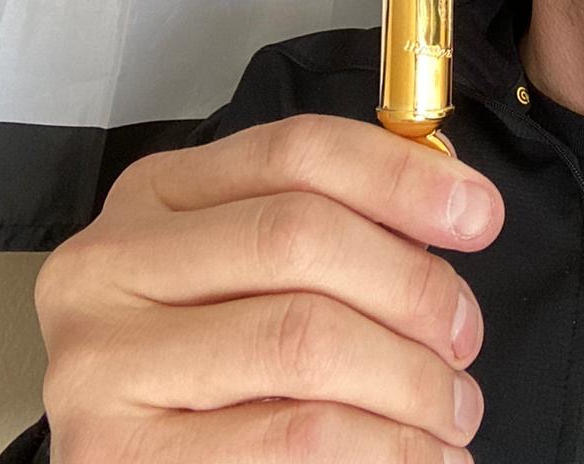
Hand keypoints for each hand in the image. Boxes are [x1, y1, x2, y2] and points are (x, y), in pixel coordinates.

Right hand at [34, 114, 504, 462]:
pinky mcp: (119, 460)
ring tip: (452, 408)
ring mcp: (104, 365)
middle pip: (301, 237)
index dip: (401, 175)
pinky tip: (416, 455)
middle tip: (465, 333)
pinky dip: (380, 448)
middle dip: (412, 286)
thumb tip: (450, 214)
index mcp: (154, 195)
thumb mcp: (243, 270)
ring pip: (303, 341)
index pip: (296, 150)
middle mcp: (111, 266)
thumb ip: (330, 227)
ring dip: (409, 379)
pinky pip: (291, 439)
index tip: (479, 214)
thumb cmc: (202, 361)